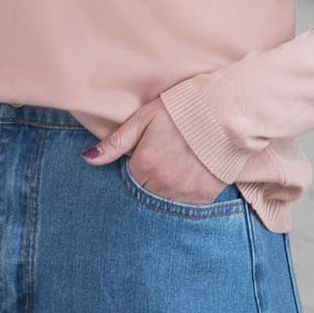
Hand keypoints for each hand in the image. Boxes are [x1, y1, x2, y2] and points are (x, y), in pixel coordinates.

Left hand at [81, 95, 227, 204]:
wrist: (225, 113)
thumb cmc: (181, 109)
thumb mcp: (144, 118)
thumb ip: (116, 143)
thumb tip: (87, 159)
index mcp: (145, 164)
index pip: (129, 177)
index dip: (137, 163)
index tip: (147, 151)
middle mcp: (162, 184)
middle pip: (145, 191)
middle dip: (148, 178)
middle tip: (162, 156)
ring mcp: (184, 193)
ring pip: (164, 199)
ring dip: (165, 186)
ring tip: (177, 162)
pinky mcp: (204, 197)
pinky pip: (185, 203)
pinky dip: (184, 191)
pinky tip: (190, 170)